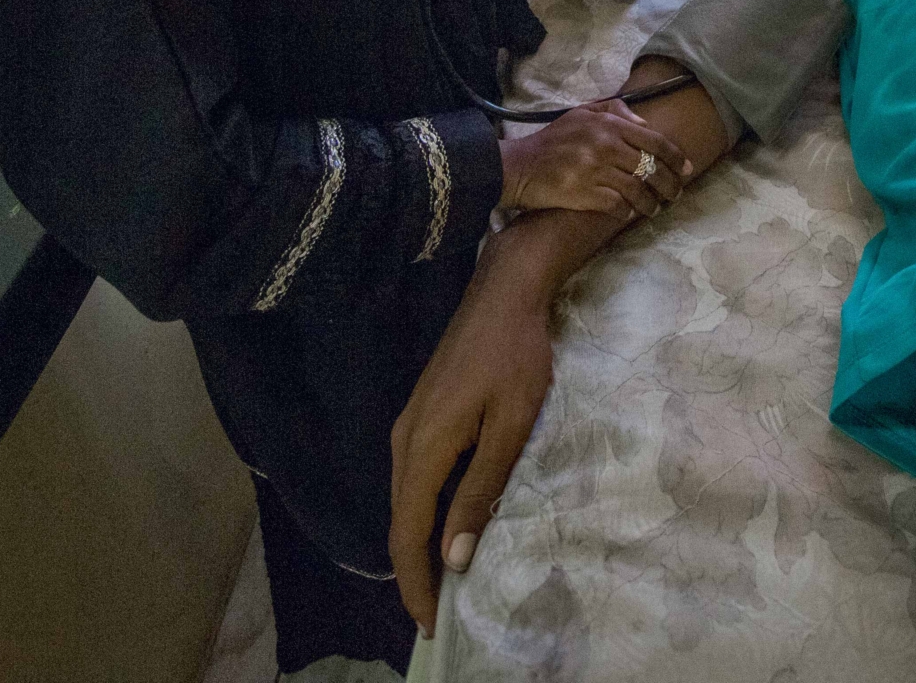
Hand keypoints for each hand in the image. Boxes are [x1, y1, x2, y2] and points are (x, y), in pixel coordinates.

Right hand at [389, 235, 557, 634]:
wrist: (505, 291)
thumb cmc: (516, 356)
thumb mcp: (509, 428)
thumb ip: (480, 491)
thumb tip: (454, 556)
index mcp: (423, 447)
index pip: (408, 533)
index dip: (416, 583)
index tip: (431, 625)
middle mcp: (403, 440)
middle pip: (399, 521)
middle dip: (413, 573)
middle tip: (437, 616)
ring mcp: (408, 425)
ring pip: (403, 500)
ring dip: (416, 545)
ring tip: (438, 584)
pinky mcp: (421, 415)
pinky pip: (412, 479)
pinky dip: (421, 514)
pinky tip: (440, 527)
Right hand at [499, 99, 689, 219]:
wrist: (519, 166)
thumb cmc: (552, 140)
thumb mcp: (581, 114)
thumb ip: (614, 111)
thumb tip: (645, 123)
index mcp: (608, 124)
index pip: (654, 140)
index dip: (676, 157)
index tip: (687, 169)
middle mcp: (606, 145)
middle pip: (651, 167)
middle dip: (670, 184)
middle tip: (676, 195)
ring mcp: (596, 170)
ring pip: (639, 190)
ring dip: (651, 203)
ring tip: (654, 209)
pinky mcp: (586, 194)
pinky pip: (618, 206)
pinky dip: (627, 211)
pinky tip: (629, 214)